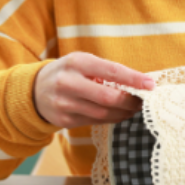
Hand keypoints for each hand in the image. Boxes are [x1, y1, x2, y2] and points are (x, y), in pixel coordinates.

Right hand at [33, 52, 154, 128]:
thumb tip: (138, 83)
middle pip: (108, 97)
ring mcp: (64, 103)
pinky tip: (119, 114)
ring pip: (103, 113)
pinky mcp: (64, 120)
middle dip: (130, 101)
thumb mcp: (82, 62)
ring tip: (134, 108)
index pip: (111, 71)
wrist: (34, 90)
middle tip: (144, 101)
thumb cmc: (68, 72)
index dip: (134, 79)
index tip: (151, 84)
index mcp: (77, 62)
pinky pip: (95, 122)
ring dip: (123, 112)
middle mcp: (68, 82)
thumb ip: (106, 71)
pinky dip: (111, 118)